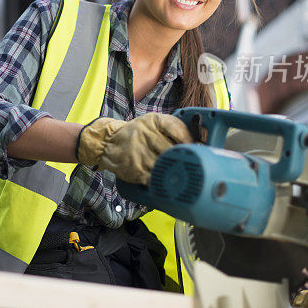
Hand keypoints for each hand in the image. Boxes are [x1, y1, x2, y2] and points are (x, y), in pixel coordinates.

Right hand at [76, 112, 192, 183]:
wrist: (108, 142)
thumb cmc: (135, 133)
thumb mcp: (152, 123)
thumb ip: (174, 129)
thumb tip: (199, 144)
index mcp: (153, 121)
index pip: (178, 129)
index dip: (191, 142)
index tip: (200, 150)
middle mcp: (146, 134)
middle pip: (174, 151)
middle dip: (186, 159)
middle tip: (195, 166)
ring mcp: (140, 153)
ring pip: (167, 166)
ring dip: (176, 173)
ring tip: (184, 177)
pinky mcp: (136, 169)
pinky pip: (156, 180)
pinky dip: (165, 183)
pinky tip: (170, 185)